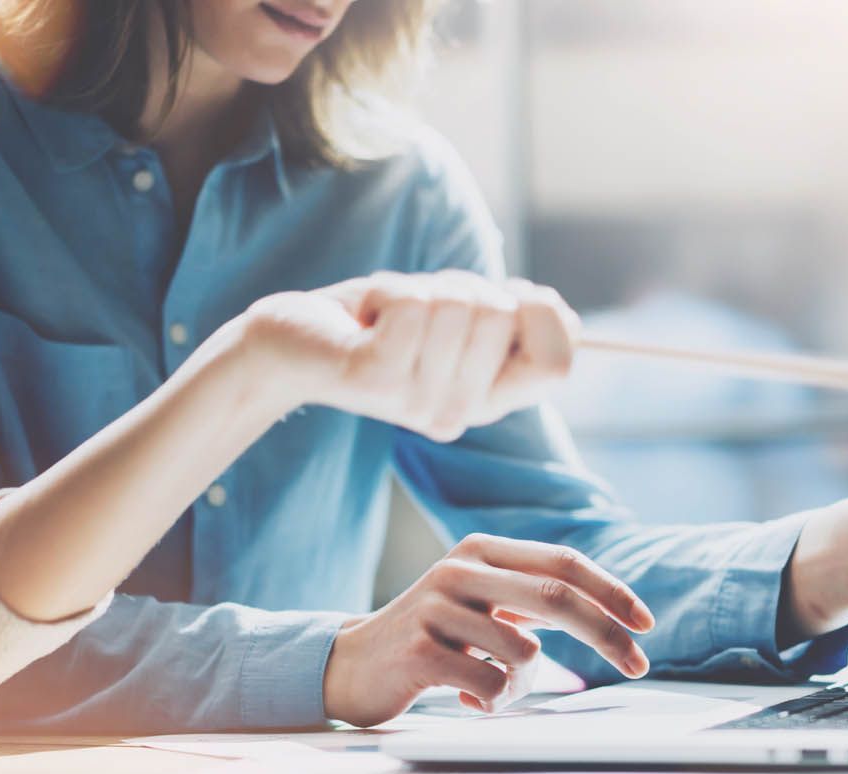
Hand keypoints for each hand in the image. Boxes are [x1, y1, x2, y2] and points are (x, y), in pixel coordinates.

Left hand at [230, 270, 579, 441]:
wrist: (290, 345)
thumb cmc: (375, 324)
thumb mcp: (454, 320)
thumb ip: (507, 320)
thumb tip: (555, 310)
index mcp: (486, 401)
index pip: (557, 365)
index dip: (544, 316)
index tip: (507, 298)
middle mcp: (458, 412)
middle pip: (505, 316)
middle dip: (463, 286)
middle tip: (418, 312)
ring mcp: (418, 400)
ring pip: (460, 303)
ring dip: (420, 286)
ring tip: (386, 317)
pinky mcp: (378, 378)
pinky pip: (414, 303)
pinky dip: (388, 289)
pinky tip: (365, 318)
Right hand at [323, 534, 654, 725]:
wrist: (352, 665)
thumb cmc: (433, 639)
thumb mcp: (482, 603)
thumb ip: (532, 598)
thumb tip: (609, 615)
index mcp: (482, 551)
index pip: (563, 562)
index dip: (611, 591)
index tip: (646, 624)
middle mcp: (460, 569)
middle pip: (557, 596)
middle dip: (606, 634)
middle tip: (639, 665)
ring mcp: (436, 608)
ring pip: (524, 653)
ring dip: (524, 683)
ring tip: (488, 686)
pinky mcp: (418, 650)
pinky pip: (489, 686)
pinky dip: (489, 702)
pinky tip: (460, 696)